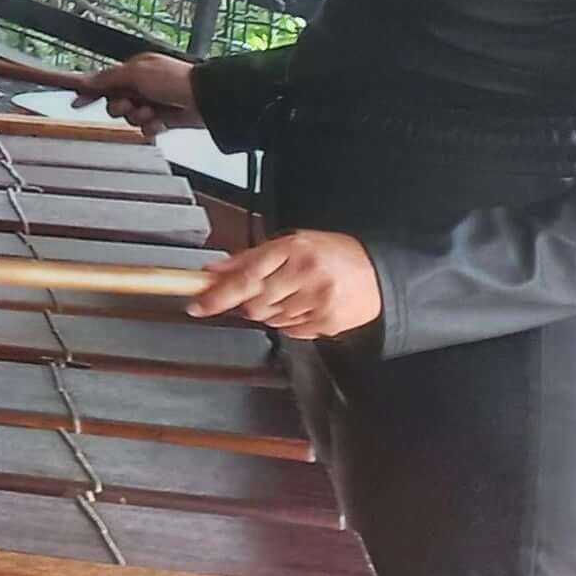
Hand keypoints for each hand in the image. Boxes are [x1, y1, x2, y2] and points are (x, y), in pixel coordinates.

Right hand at [82, 53, 199, 135]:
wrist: (205, 99)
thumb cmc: (174, 79)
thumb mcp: (135, 73)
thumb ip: (107, 78)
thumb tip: (85, 81)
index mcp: (135, 70)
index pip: (104, 81)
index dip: (89, 92)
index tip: (76, 101)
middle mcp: (143, 86)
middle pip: (114, 103)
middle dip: (120, 107)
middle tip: (129, 104)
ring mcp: (153, 103)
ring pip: (129, 118)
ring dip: (138, 116)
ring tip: (151, 112)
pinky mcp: (164, 120)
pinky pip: (146, 128)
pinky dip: (152, 127)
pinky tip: (160, 121)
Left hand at [190, 229, 380, 340]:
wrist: (378, 272)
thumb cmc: (332, 254)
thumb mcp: (290, 244)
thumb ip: (248, 258)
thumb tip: (213, 270)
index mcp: (292, 250)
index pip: (244, 277)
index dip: (217, 294)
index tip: (198, 304)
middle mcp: (305, 274)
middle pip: (254, 303)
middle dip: (249, 302)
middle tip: (265, 291)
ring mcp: (318, 300)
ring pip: (270, 319)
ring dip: (270, 311)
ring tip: (292, 294)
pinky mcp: (328, 322)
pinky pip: (291, 331)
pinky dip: (289, 322)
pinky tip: (304, 307)